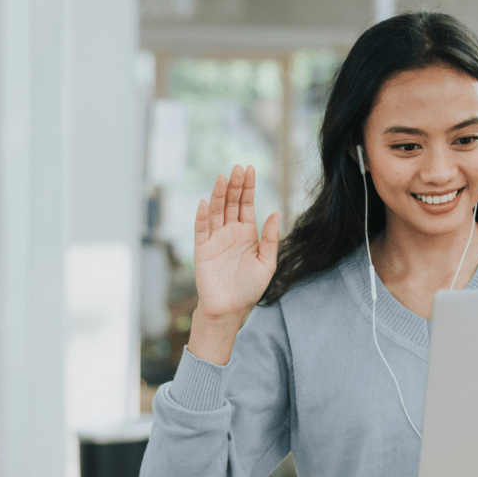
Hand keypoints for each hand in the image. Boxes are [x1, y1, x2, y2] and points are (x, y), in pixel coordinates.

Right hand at [193, 164, 279, 325]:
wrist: (231, 309)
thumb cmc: (250, 288)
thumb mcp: (267, 263)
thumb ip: (270, 239)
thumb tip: (276, 213)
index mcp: (247, 233)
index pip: (247, 204)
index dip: (248, 187)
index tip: (250, 169)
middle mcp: (231, 232)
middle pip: (232, 203)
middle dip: (235, 185)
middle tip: (238, 168)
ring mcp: (215, 239)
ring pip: (217, 212)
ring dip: (219, 195)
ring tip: (222, 178)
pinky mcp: (202, 249)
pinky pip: (201, 230)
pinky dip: (203, 216)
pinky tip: (206, 203)